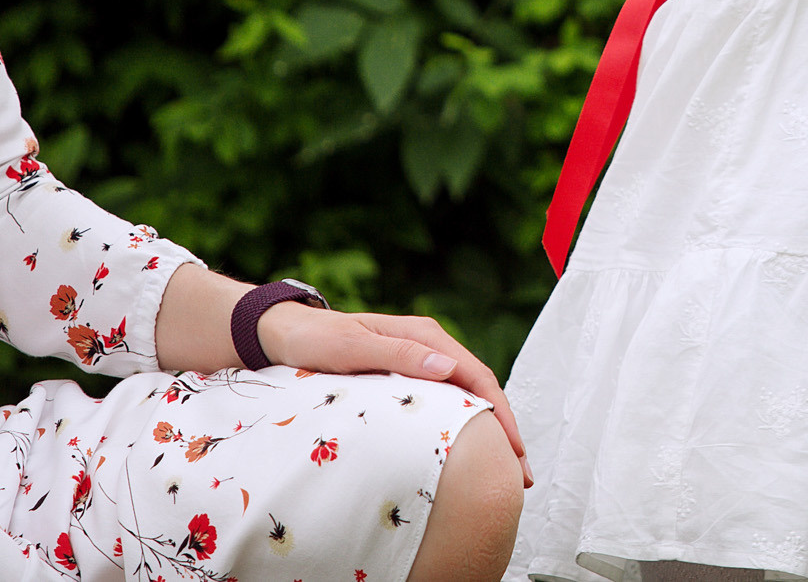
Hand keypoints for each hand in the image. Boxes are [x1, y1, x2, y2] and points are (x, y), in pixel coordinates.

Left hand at [259, 303, 532, 487]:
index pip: (477, 376)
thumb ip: (399, 355)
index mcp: (425, 336)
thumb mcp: (353, 347)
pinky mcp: (408, 376)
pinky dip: (466, 427)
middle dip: (506, 430)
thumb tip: (449, 368)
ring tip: (504, 469)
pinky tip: (470, 450)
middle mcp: (430, 346)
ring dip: (489, 431)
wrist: (286, 335)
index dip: (499, 414)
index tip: (514, 449)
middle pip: (480, 389)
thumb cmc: (315, 340)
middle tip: (521, 474)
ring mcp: (420, 361)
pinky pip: (448, 403)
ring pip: (467, 398)